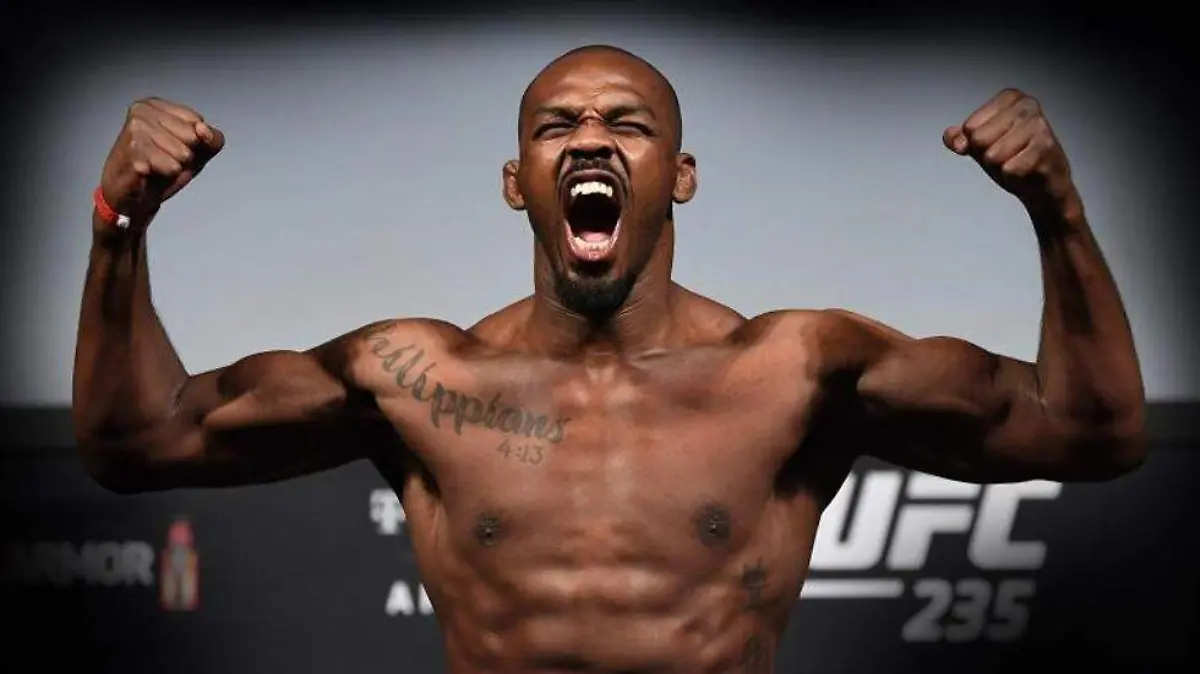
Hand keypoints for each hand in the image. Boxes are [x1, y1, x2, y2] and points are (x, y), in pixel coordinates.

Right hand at [99, 98, 225, 221]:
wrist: (131, 194)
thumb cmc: (161, 167)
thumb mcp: (197, 150)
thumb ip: (212, 138)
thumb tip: (204, 131)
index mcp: (155, 105)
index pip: (197, 121)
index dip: (195, 142)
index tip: (175, 146)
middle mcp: (142, 112)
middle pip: (192, 137)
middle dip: (185, 155)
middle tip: (165, 158)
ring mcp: (135, 131)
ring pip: (183, 153)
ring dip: (175, 166)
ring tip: (157, 165)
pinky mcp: (133, 153)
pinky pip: (171, 167)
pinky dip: (166, 175)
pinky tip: (150, 172)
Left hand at [943, 89, 1077, 217]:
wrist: (1043, 186)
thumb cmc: (1014, 159)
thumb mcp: (981, 146)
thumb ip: (961, 139)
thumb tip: (950, 137)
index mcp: (1010, 98)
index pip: (969, 127)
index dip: (976, 143)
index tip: (996, 143)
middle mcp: (1027, 106)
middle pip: (979, 139)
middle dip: (987, 156)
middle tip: (1007, 155)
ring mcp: (1039, 126)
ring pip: (992, 155)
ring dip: (1001, 167)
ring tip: (1017, 162)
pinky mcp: (1046, 148)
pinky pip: (1009, 169)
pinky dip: (1013, 177)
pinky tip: (1027, 170)